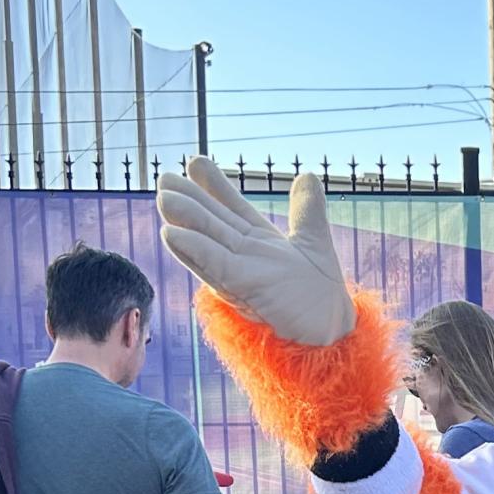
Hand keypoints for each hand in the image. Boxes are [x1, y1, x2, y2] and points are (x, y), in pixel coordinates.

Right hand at [158, 158, 357, 347]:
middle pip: (212, 222)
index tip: (196, 161)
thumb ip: (306, 210)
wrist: (332, 331)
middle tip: (164, 176)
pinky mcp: (245, 288)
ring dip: (183, 220)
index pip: (232, 208)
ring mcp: (243, 272)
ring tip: (162, 197)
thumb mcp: (314, 241)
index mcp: (260, 243)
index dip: (215, 186)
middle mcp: (245, 256)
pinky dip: (194, 249)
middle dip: (189, 200)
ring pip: (206, 241)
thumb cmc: (320, 297)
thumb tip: (306, 176)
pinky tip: (171, 233)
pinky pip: (215, 265)